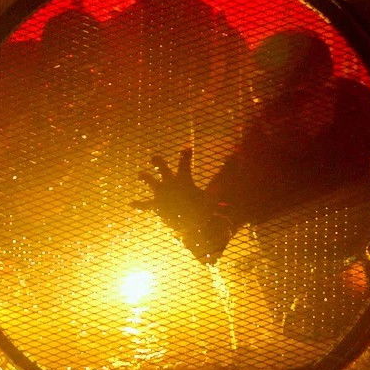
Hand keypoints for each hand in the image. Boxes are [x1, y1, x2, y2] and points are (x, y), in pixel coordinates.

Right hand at [131, 149, 232, 263]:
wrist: (191, 222)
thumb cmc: (199, 207)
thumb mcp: (213, 196)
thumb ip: (225, 182)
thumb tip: (238, 168)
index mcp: (183, 179)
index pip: (184, 164)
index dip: (185, 156)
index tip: (188, 148)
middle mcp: (171, 183)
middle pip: (163, 168)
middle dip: (158, 162)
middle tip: (154, 158)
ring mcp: (162, 193)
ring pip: (151, 182)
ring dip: (145, 178)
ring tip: (141, 175)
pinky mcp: (157, 205)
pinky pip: (146, 205)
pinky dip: (139, 205)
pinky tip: (131, 204)